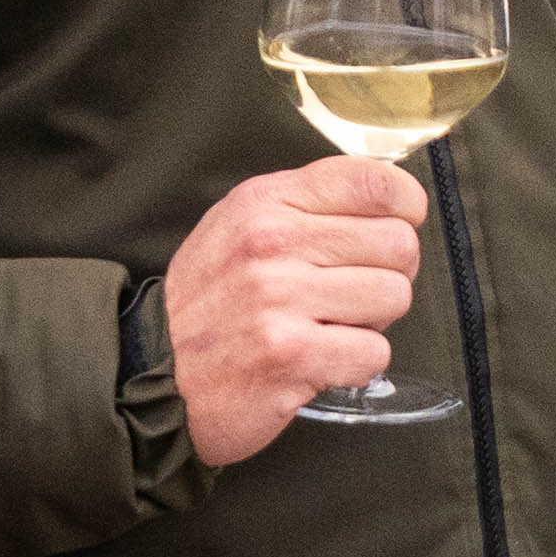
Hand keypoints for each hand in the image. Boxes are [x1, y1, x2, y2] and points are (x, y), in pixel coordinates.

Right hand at [168, 158, 428, 465]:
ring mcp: (280, 299)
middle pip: (398, 244)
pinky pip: (374, 353)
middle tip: (352, 295)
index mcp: (265, 202)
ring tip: (329, 327)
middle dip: (389, 273)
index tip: (399, 226)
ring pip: (394, 297)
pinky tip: (320, 361)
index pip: (372, 182)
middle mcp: (272, 243)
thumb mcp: (239, 228)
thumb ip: (305, 207)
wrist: (150, 374)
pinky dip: (356, 364)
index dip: (405, 207)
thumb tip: (391, 204)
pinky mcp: (291, 355)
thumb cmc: (209, 301)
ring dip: (372, 322)